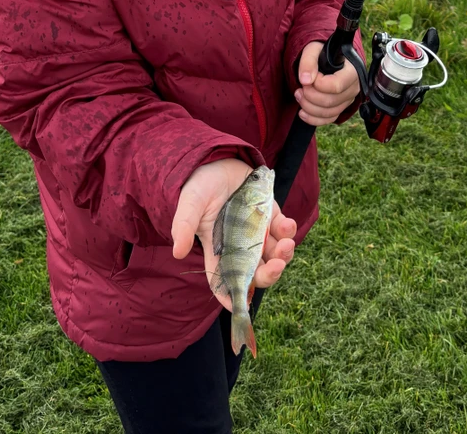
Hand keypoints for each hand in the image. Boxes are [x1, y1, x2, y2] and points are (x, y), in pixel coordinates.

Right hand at [171, 159, 296, 309]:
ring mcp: (257, 232)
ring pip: (274, 254)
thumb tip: (178, 252)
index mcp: (219, 250)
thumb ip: (184, 226)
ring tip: (286, 244)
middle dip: (269, 274)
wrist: (216, 159)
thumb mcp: (189, 205)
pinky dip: (288, 230)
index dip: (231, 296)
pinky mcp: (271, 215)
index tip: (238, 307)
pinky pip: (284, 230)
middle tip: (276, 266)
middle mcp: (240, 246)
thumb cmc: (199, 185)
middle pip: (257, 272)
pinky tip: (285, 223)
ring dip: (283, 254)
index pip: (225, 280)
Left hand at [295, 41, 359, 125]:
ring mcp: (348, 100)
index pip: (336, 85)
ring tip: (298, 95)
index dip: (319, 84)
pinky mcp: (340, 108)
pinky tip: (302, 113)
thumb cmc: (323, 52)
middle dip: (310, 96)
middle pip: (331, 101)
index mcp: (352, 71)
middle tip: (299, 87)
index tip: (309, 77)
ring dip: (309, 107)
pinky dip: (313, 119)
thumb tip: (305, 80)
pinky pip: (329, 120)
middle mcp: (353, 88)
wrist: (328, 59)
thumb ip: (308, 61)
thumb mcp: (314, 49)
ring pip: (329, 112)